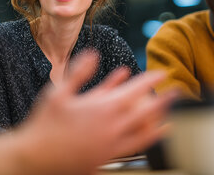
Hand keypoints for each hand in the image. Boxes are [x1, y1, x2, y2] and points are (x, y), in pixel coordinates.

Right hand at [15, 50, 176, 174]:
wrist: (36, 157)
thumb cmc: (45, 124)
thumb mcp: (58, 92)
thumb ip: (78, 72)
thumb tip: (93, 55)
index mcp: (101, 108)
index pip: (133, 90)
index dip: (150, 80)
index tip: (161, 72)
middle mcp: (111, 127)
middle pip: (146, 112)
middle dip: (164, 101)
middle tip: (177, 92)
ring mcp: (111, 145)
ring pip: (144, 133)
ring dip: (160, 122)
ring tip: (171, 117)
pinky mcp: (107, 159)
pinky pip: (134, 149)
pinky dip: (148, 141)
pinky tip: (152, 138)